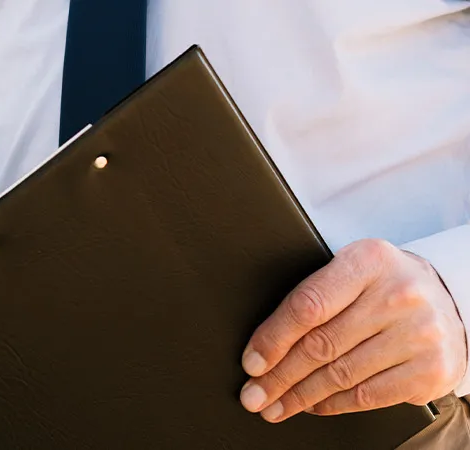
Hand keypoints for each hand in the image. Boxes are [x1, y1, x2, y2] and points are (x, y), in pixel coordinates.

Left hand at [239, 239, 466, 421]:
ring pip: (340, 375)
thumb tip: (262, 345)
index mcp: (369, 261)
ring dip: (300, 396)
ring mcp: (420, 334)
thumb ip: (315, 296)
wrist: (450, 303)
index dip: (273, 339)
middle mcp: (399, 295)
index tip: (251, 363)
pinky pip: (367, 395)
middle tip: (253, 395)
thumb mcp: (353, 273)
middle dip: (279, 376)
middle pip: (321, 345)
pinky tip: (313, 405)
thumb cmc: (384, 288)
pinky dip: (333, 404)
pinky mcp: (431, 369)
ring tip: (275, 405)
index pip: (308, 306)